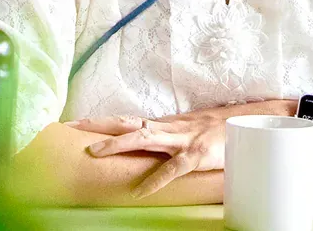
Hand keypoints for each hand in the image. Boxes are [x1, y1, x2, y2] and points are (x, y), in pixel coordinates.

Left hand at [67, 113, 226, 197]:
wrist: (243, 124)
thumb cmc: (210, 131)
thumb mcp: (181, 132)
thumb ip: (160, 137)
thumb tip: (138, 143)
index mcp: (160, 125)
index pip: (123, 120)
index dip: (98, 121)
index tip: (71, 123)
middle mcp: (165, 128)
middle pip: (125, 123)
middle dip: (96, 125)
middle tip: (69, 128)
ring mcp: (179, 140)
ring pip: (142, 138)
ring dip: (117, 144)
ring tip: (94, 152)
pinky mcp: (195, 155)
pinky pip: (172, 169)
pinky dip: (154, 180)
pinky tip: (139, 192)